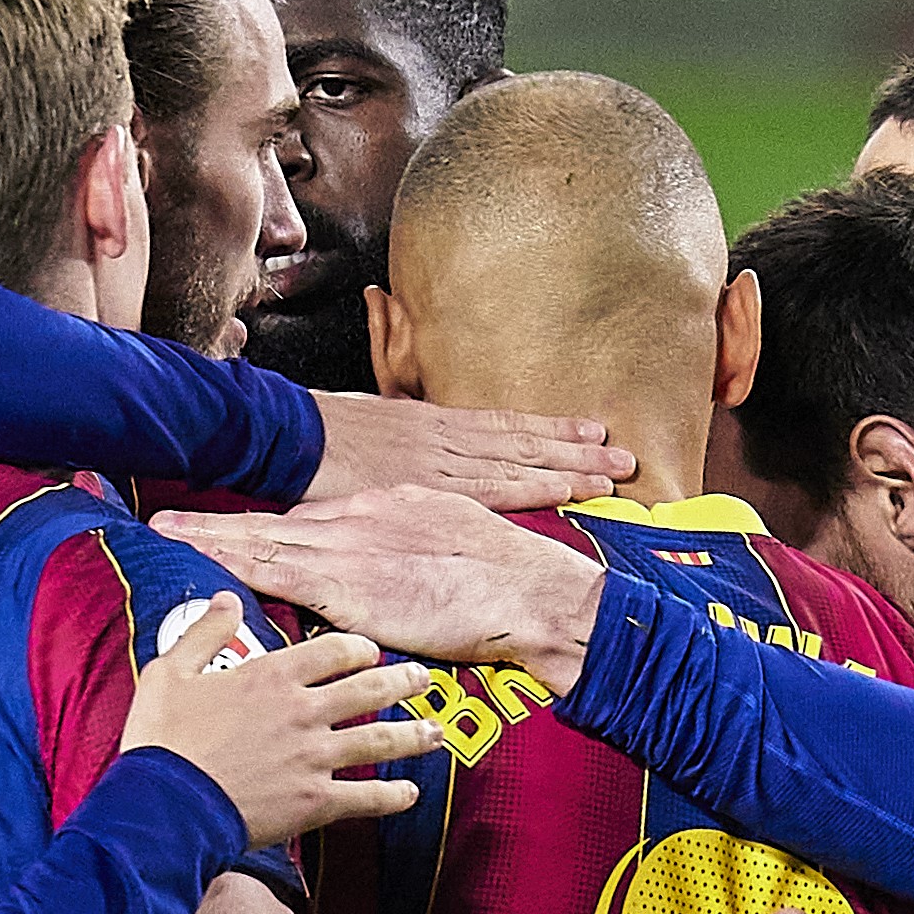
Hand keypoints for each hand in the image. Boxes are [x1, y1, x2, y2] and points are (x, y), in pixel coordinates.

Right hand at [119, 596, 439, 846]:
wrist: (164, 807)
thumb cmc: (161, 741)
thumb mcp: (169, 672)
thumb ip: (204, 632)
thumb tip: (227, 599)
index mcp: (272, 676)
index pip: (334, 650)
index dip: (359, 649)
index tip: (370, 652)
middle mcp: (304, 711)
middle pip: (369, 690)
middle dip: (402, 682)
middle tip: (422, 678)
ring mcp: (315, 758)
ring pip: (379, 740)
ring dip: (413, 735)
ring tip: (434, 731)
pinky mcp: (316, 803)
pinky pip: (366, 798)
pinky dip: (392, 797)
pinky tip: (409, 794)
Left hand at [156, 488, 606, 682]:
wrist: (530, 591)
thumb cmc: (504, 578)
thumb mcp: (451, 541)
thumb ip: (409, 551)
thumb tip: (389, 567)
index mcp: (384, 507)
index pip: (310, 513)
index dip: (265, 516)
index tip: (229, 517)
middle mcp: (359, 517)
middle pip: (275, 517)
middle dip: (220, 518)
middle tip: (166, 515)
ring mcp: (350, 548)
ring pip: (265, 536)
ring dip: (213, 536)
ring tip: (167, 530)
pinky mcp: (349, 583)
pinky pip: (276, 571)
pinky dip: (235, 564)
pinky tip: (204, 563)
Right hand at [309, 394, 629, 510]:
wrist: (286, 434)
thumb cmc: (317, 434)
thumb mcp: (368, 431)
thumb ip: (401, 444)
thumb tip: (414, 462)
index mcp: (432, 424)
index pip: (503, 427)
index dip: (549, 430)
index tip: (591, 431)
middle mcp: (446, 438)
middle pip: (523, 442)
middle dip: (575, 450)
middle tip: (626, 458)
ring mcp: (442, 459)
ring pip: (519, 460)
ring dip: (569, 467)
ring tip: (613, 474)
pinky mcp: (429, 483)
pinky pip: (493, 485)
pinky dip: (534, 485)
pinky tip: (568, 488)